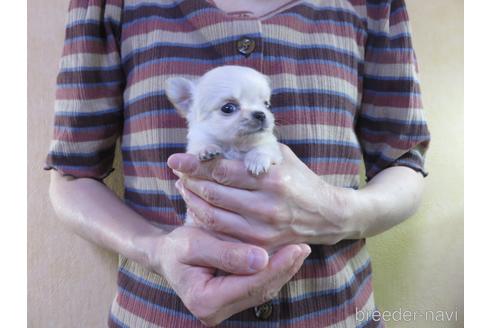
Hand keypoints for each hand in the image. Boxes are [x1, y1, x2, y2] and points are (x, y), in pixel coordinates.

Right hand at [150, 226, 310, 325]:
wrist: (166, 256)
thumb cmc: (176, 247)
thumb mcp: (195, 244)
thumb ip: (227, 253)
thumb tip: (263, 259)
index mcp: (204, 301)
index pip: (249, 284)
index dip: (275, 266)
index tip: (295, 247)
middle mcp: (215, 312)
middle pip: (260, 290)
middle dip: (285, 268)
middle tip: (304, 246)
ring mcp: (224, 310)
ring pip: (263, 291)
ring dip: (284, 271)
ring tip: (300, 250)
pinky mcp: (232, 302)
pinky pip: (258, 288)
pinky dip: (274, 272)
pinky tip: (286, 258)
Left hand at [168, 144, 358, 251]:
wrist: (326, 215)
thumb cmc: (300, 180)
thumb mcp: (281, 156)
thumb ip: (252, 149)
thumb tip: (218, 143)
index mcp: (271, 179)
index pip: (223, 171)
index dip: (195, 164)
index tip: (176, 159)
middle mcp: (266, 206)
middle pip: (214, 194)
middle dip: (190, 181)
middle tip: (178, 172)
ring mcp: (262, 229)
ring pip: (213, 217)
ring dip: (193, 201)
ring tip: (183, 188)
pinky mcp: (260, 245)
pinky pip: (223, 234)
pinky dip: (205, 220)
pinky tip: (197, 207)